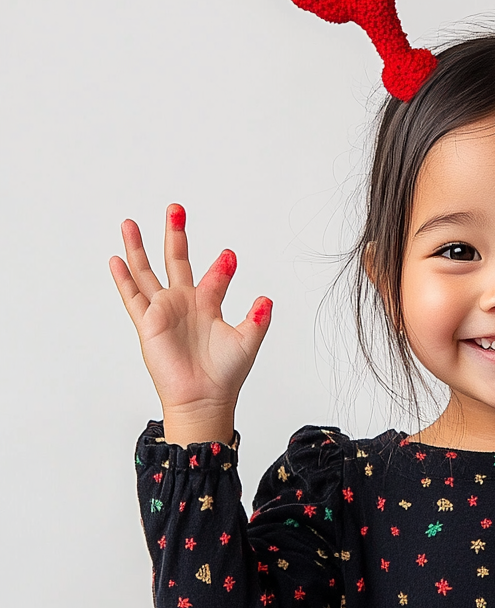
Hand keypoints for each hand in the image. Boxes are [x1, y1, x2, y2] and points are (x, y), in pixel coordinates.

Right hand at [109, 203, 271, 440]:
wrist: (204, 398)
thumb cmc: (225, 374)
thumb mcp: (247, 341)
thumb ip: (257, 318)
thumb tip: (266, 298)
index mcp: (208, 305)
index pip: (214, 276)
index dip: (222, 266)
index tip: (229, 256)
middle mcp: (184, 303)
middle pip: (176, 260)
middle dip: (175, 234)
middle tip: (176, 208)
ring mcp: (164, 311)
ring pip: (147, 272)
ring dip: (138, 248)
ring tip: (130, 223)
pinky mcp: (148, 323)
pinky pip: (132, 296)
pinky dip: (123, 278)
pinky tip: (116, 258)